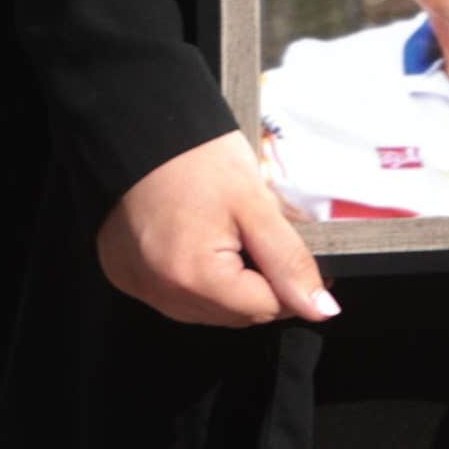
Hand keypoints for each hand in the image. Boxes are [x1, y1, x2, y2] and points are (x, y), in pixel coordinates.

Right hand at [100, 132, 337, 328]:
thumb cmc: (198, 160)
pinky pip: (177, 295)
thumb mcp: (258, 206)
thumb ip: (290, 261)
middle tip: (265, 240)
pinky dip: (198, 278)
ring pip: (208, 309)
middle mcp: (161, 291)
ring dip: (231, 285)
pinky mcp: (127, 276)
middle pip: (236, 314)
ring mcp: (140, 286)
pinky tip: (203, 244)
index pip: (265, 309)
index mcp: (194, 276)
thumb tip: (321, 307)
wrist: (144, 134)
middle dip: (262, 285)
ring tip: (231, 237)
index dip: (292, 285)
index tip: (301, 261)